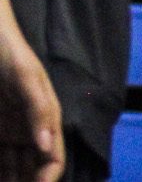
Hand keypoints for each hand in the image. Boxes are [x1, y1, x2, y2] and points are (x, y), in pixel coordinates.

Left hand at [0, 13, 60, 181]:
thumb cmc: (9, 53)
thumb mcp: (26, 77)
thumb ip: (38, 109)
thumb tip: (47, 145)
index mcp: (46, 119)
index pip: (52, 159)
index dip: (46, 180)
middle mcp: (29, 130)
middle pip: (33, 169)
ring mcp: (9, 131)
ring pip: (12, 167)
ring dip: (9, 179)